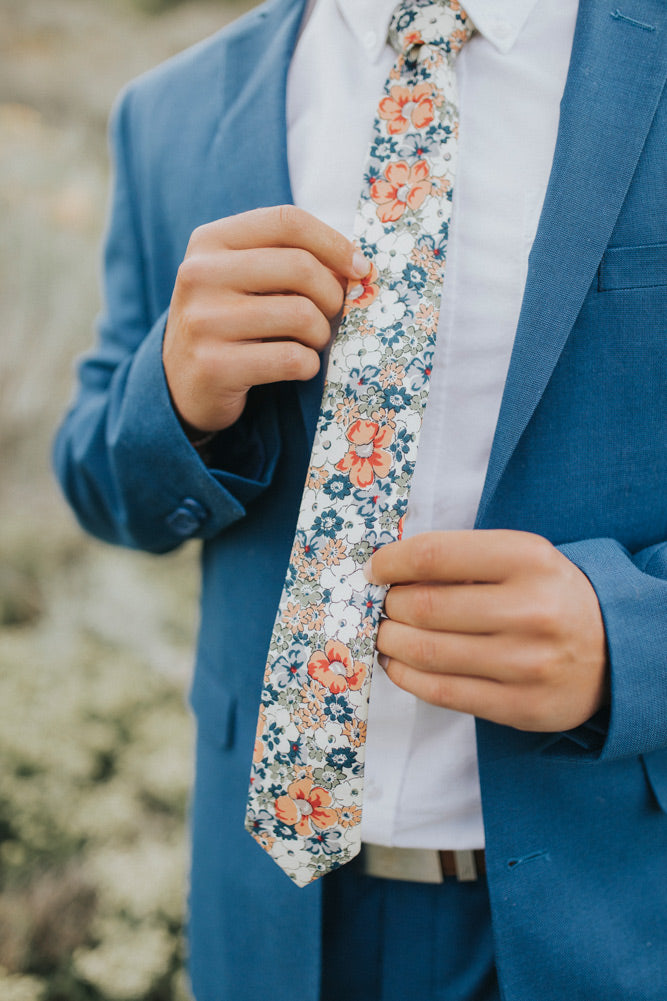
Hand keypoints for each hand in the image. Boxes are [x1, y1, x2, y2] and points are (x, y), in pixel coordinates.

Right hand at [163, 205, 369, 434]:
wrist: (180, 382)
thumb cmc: (230, 321)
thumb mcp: (244, 277)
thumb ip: (288, 259)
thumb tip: (357, 268)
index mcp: (210, 241)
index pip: (287, 221)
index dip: (334, 243)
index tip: (359, 269)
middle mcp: (199, 275)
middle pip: (300, 266)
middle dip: (333, 295)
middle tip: (333, 314)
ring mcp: (203, 321)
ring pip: (301, 315)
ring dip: (321, 334)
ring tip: (310, 342)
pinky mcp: (214, 366)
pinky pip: (291, 359)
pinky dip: (309, 365)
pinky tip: (299, 366)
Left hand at [368, 530, 608, 732]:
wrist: (615, 650)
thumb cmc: (549, 595)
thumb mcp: (521, 557)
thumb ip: (463, 559)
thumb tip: (389, 572)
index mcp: (528, 559)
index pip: (435, 555)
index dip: (391, 562)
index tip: (375, 570)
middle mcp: (530, 610)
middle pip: (424, 607)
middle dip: (388, 606)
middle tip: (382, 606)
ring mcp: (527, 664)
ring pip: (427, 653)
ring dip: (390, 641)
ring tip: (386, 634)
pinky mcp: (520, 707)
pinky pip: (442, 693)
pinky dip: (406, 676)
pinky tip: (398, 663)